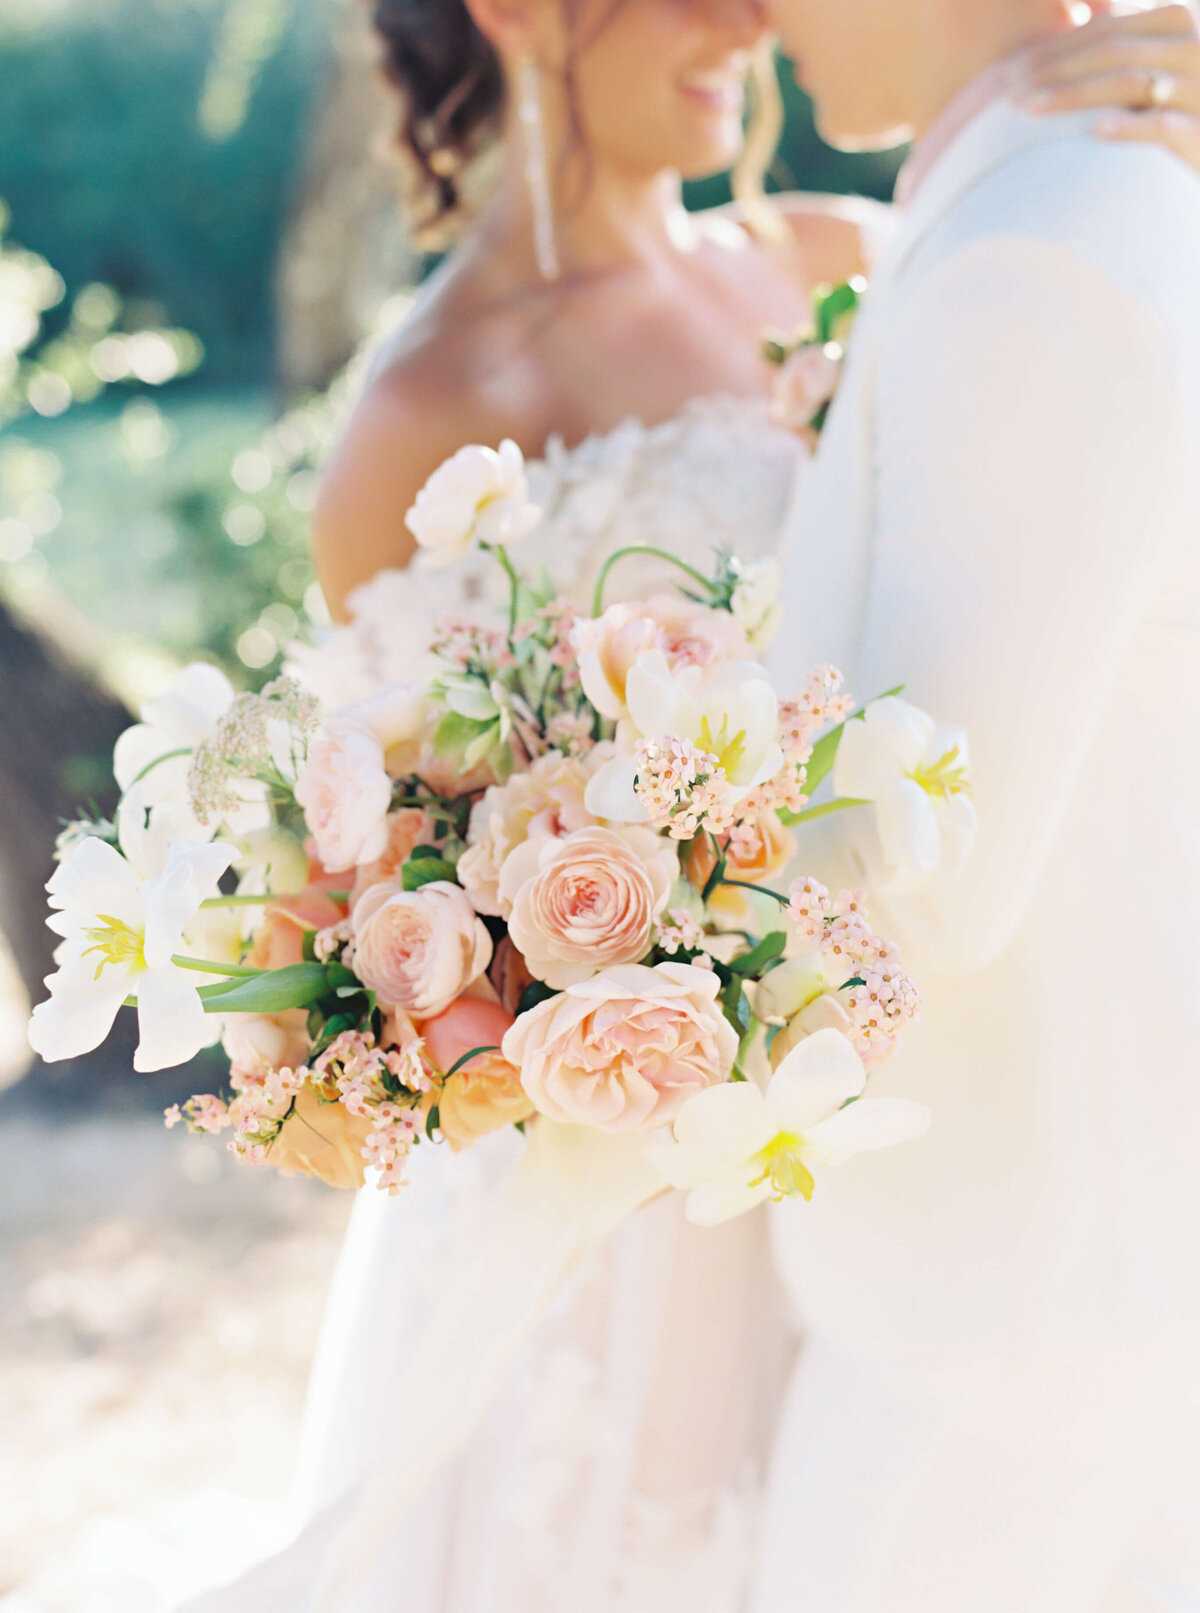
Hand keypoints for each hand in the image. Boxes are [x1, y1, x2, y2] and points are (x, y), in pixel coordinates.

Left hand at [1013, 3, 1199, 174]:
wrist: (1199, 151)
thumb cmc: (1164, 113)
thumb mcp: (1143, 69)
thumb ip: (1112, 44)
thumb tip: (1062, 27)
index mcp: (1172, 23)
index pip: (1102, 30)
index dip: (1052, 49)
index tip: (1005, 74)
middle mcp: (1190, 47)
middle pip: (1112, 52)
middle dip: (1054, 72)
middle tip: (1008, 96)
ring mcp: (1199, 88)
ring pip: (1130, 82)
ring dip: (1074, 95)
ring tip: (1030, 111)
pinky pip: (1163, 125)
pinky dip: (1128, 126)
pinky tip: (1093, 132)